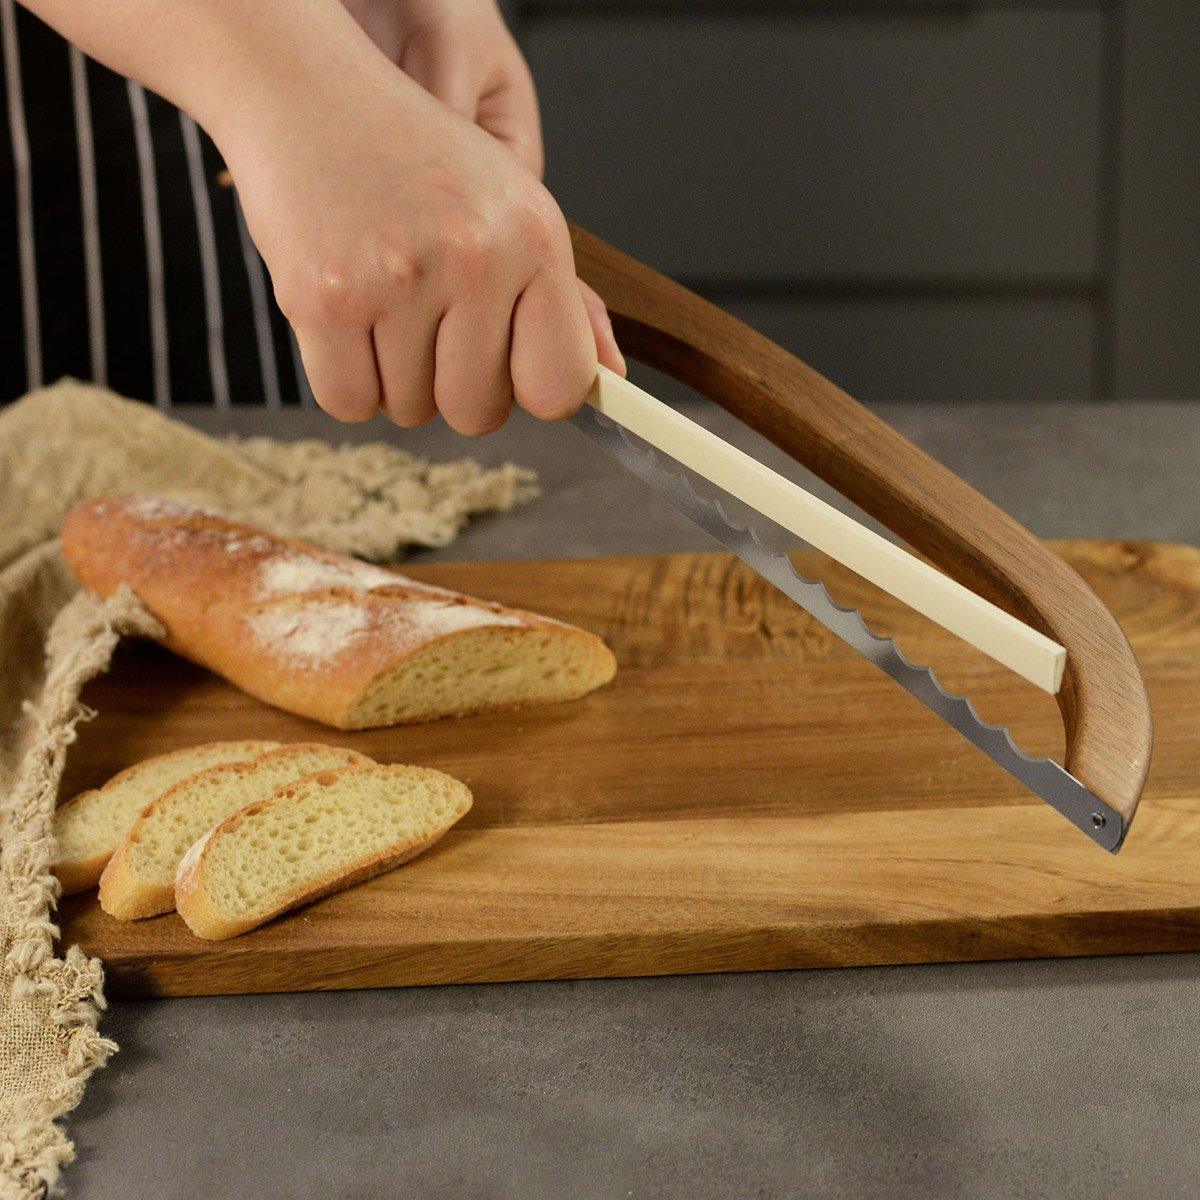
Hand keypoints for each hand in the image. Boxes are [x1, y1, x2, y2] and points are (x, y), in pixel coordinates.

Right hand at [219, 24, 623, 432]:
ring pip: (410, 411)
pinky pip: (349, 403)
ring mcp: (398, 278)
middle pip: (478, 413)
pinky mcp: (325, 299)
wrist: (303, 89)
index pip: (559, 385)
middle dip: (453, 388)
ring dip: (395, 378)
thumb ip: (566, 300)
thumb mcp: (510, 209)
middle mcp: (475, 256)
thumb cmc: (414, 160)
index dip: (529, 389)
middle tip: (430, 323)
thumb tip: (611, 377)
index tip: (508, 367)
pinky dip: (346, 380)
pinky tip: (346, 319)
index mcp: (535, 237)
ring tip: (383, 301)